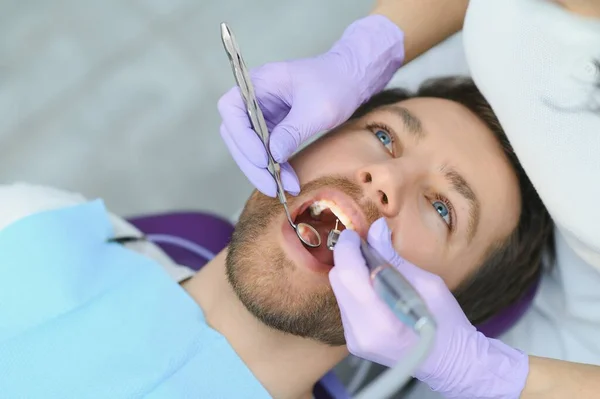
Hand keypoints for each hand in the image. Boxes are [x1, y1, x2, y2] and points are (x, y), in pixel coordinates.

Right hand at [217, 16, 403, 196]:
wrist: (351, 79)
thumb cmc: (335, 83)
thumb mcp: (317, 108)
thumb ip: (293, 130)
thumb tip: (273, 154)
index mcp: (258, 82)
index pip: (231, 109)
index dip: (242, 137)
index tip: (263, 158)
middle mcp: (254, 98)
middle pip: (236, 134)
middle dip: (251, 163)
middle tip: (270, 186)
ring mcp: (262, 114)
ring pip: (249, 147)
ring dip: (262, 171)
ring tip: (282, 189)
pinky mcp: (273, 128)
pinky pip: (265, 151)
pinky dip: (275, 168)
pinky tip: (288, 182)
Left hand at [329, 218, 528, 398]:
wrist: (451, 363)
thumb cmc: (447, 323)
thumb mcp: (427, 283)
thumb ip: (393, 258)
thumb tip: (376, 228)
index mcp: (382, 321)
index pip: (348, 274)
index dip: (348, 247)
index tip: (357, 234)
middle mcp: (362, 333)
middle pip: (338, 281)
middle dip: (349, 258)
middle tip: (369, 246)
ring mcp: (355, 340)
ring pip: (339, 291)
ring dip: (352, 273)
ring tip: (376, 269)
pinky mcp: (354, 342)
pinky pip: (346, 304)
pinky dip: (356, 290)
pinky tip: (376, 289)